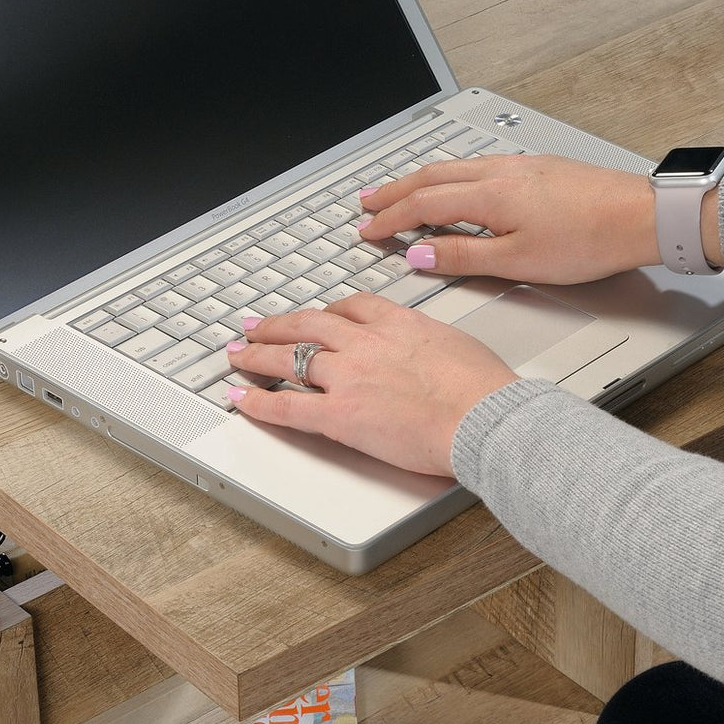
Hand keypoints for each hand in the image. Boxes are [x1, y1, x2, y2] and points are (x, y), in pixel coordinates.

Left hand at [225, 293, 517, 476]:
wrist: (484, 416)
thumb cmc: (483, 388)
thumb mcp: (456, 345)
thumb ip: (431, 345)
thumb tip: (432, 354)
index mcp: (397, 323)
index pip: (350, 306)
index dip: (325, 311)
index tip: (315, 314)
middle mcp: (365, 343)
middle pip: (308, 325)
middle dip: (277, 325)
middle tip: (257, 325)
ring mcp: (348, 376)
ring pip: (290, 357)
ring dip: (257, 354)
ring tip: (238, 354)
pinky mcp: (340, 414)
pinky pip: (287, 404)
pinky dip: (258, 401)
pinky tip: (240, 399)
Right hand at [358, 154, 659, 284]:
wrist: (642, 215)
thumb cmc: (589, 239)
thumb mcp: (518, 260)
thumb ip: (464, 257)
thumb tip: (420, 254)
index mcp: (489, 194)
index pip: (422, 205)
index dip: (389, 219)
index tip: (366, 230)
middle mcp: (499, 172)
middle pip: (430, 176)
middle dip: (393, 190)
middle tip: (366, 201)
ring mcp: (518, 166)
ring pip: (453, 167)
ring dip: (419, 179)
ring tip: (399, 190)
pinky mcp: (536, 168)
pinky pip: (476, 165)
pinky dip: (450, 175)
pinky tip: (454, 183)